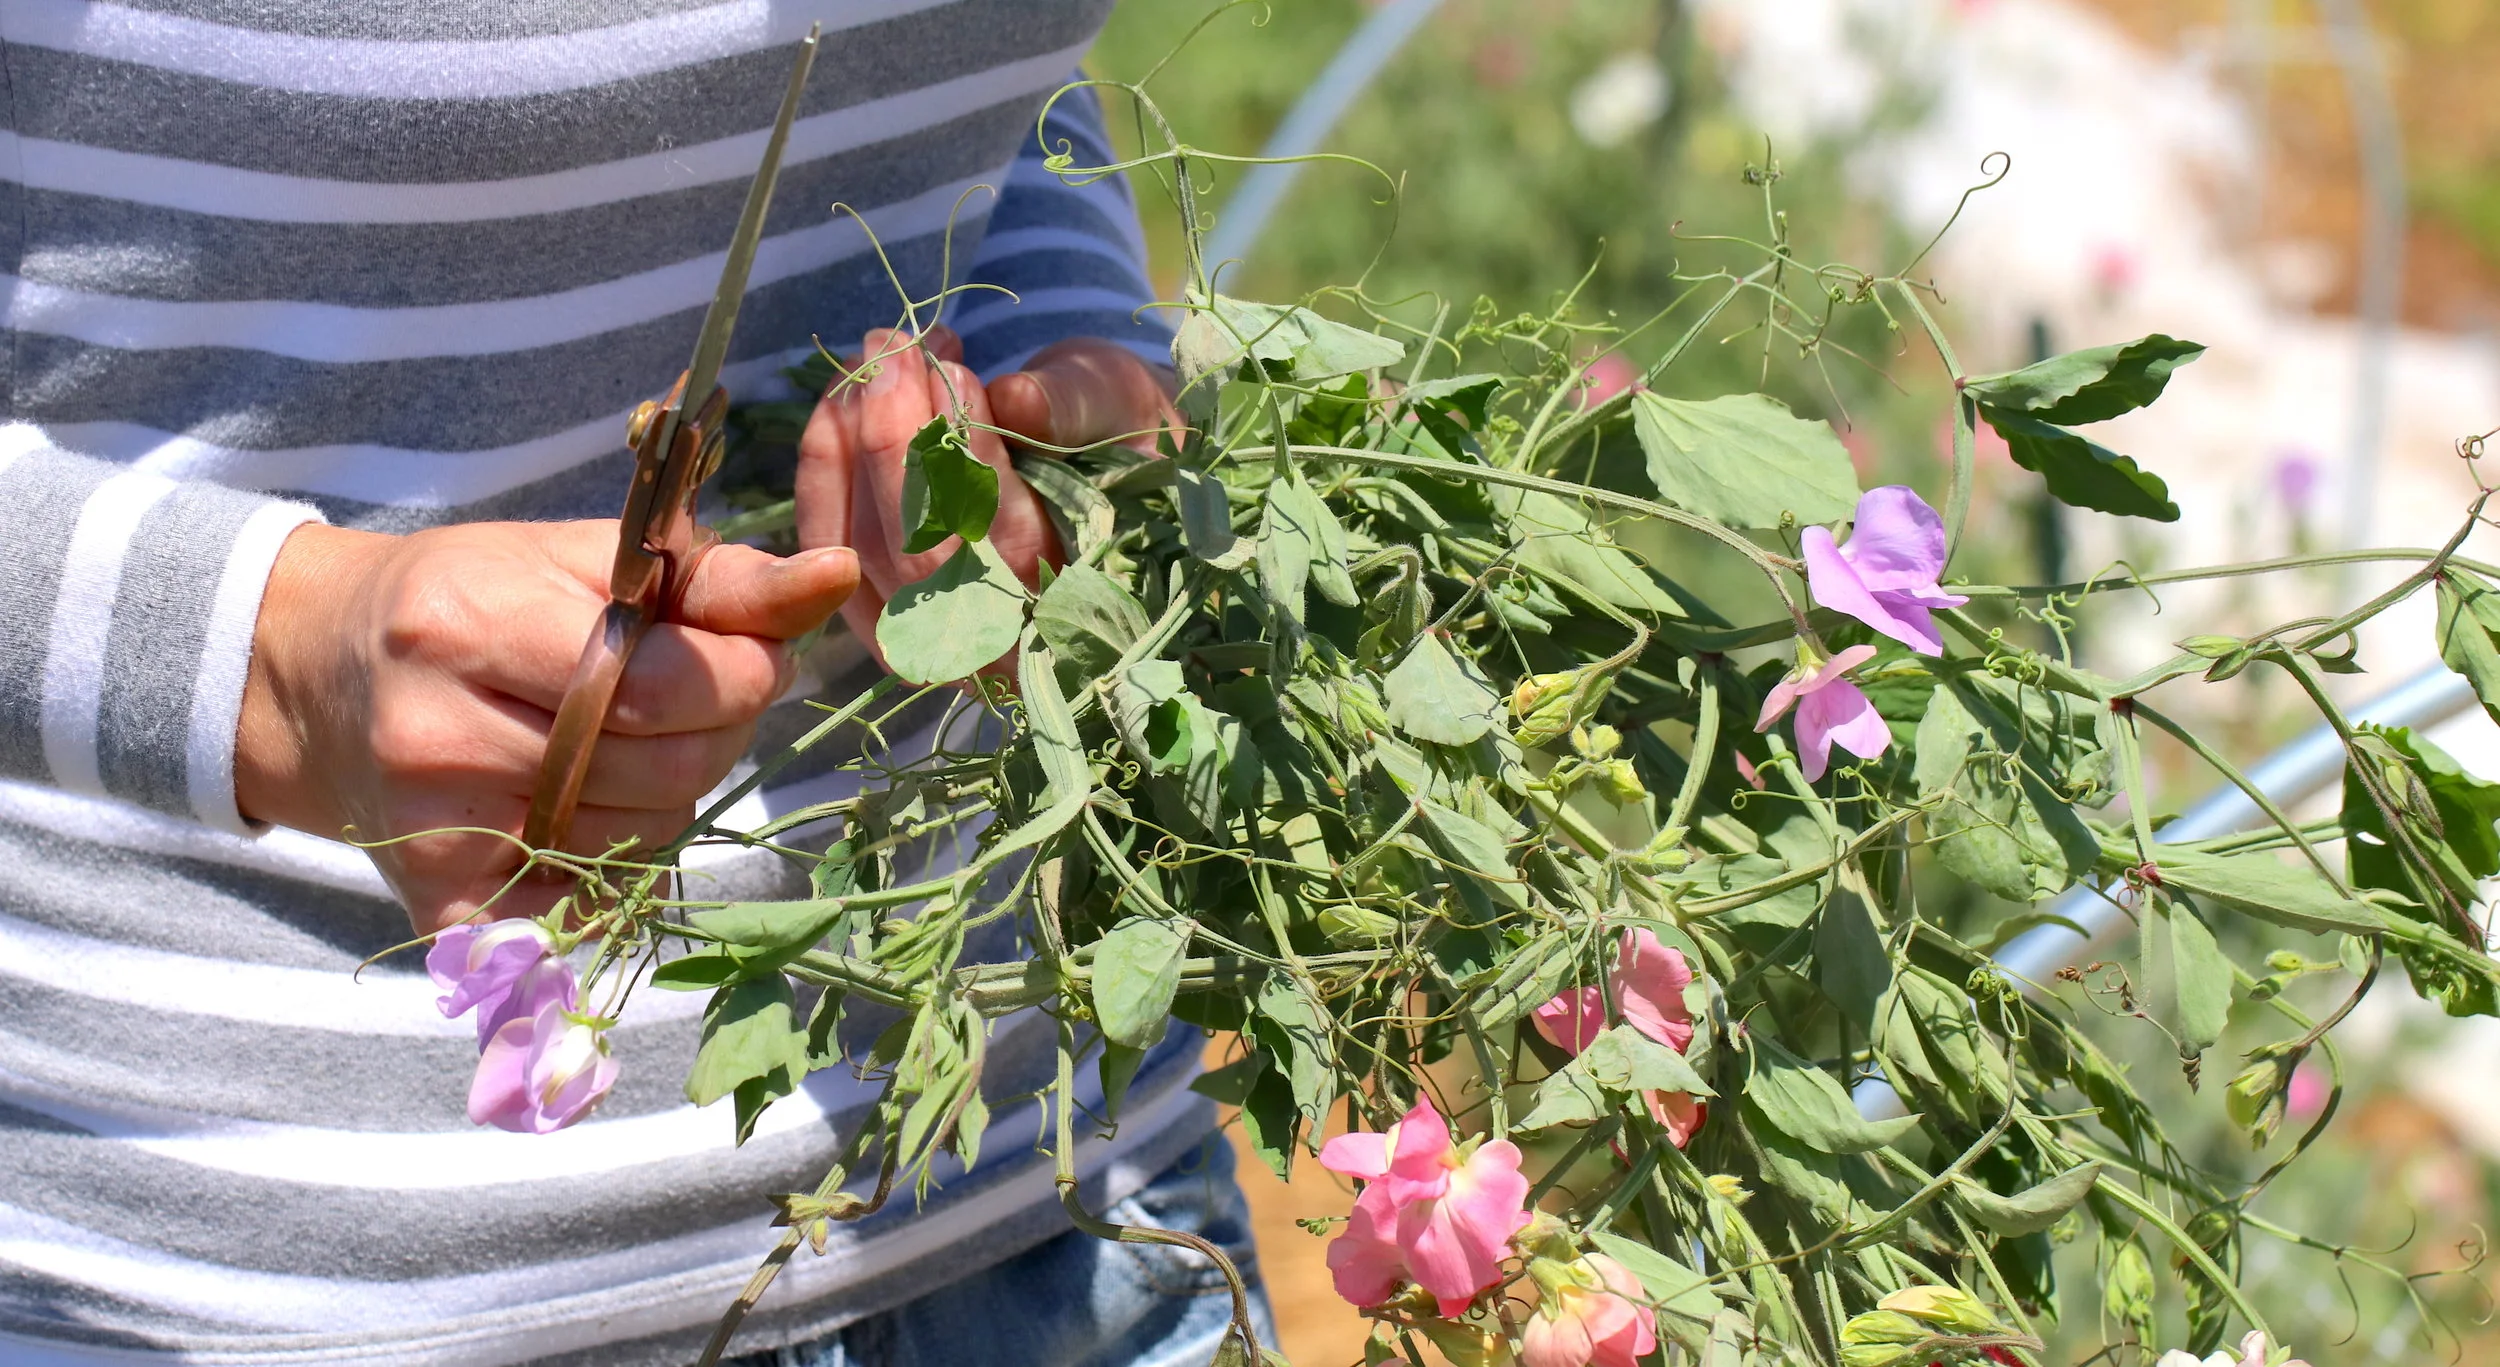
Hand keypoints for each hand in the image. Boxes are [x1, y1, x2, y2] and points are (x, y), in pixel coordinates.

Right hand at [235, 520, 858, 934]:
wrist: (313, 677)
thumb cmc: (469, 600)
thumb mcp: (583, 560)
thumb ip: (717, 578)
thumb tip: (839, 576)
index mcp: (470, 625)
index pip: (671, 683)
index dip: (742, 675)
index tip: (743, 657)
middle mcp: (441, 737)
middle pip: (670, 768)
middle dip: (715, 732)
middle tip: (684, 701)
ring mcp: (437, 833)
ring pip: (648, 837)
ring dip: (670, 795)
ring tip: (620, 748)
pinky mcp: (444, 905)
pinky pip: (598, 909)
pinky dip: (621, 869)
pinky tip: (586, 813)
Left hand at [794, 328, 1177, 659]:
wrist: (1106, 465)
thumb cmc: (1119, 437)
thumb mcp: (1121, 410)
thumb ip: (1077, 410)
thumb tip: (1018, 402)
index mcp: (1073, 605)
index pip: (1001, 548)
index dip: (963, 457)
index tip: (952, 369)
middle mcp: (996, 644)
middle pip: (912, 555)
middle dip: (890, 438)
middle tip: (895, 346)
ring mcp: (928, 633)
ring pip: (859, 549)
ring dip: (850, 440)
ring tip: (876, 357)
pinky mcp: (880, 602)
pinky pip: (830, 542)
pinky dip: (825, 464)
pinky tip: (841, 398)